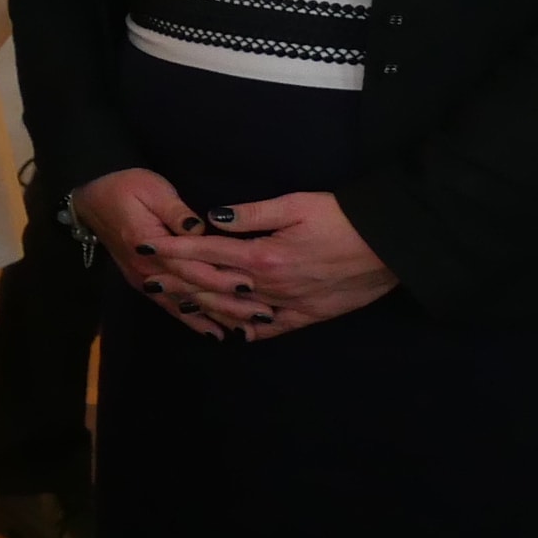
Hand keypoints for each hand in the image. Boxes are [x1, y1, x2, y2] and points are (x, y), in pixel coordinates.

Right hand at [73, 168, 243, 340]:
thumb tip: (200, 229)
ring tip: (246, 330)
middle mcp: (148, 270)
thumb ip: (176, 211)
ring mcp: (145, 280)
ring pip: (185, 305)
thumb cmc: (125, 187)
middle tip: (261, 314)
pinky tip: (215, 334)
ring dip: (215, 318)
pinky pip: (171, 307)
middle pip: (193, 291)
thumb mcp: (152, 189)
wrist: (91, 201)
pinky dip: (193, 322)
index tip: (251, 285)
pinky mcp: (145, 285)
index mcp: (151, 245)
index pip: (192, 266)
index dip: (221, 277)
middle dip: (228, 305)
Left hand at [158, 191, 397, 339]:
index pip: (207, 253)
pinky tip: (234, 332)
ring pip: (238, 310)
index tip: (146, 248)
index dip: (174, 251)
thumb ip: (252, 213)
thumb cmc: (343, 217)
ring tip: (179, 302)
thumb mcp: (296, 204)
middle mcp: (271, 285)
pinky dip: (251, 330)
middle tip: (148, 279)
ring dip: (206, 307)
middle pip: (215, 285)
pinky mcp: (311, 315)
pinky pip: (274, 328)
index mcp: (263, 256)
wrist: (391, 244)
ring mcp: (290, 304)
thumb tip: (214, 218)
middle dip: (179, 281)